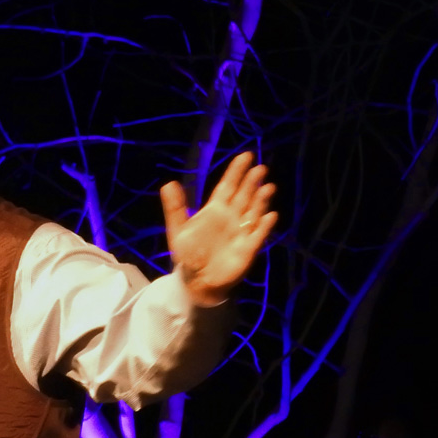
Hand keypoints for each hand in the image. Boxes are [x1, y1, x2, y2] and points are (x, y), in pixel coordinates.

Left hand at [160, 151, 276, 305]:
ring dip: (261, 200)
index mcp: (215, 210)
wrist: (196, 281)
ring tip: (267, 187)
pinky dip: (264, 226)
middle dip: (251, 183)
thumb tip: (168, 183)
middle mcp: (231, 218)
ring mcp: (241, 232)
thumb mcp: (178, 230)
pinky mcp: (248, 248)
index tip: (246, 156)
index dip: (236, 172)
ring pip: (254, 212)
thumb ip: (175, 208)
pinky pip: (258, 235)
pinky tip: (270, 216)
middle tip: (260, 169)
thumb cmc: (189, 254)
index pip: (227, 186)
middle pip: (243, 196)